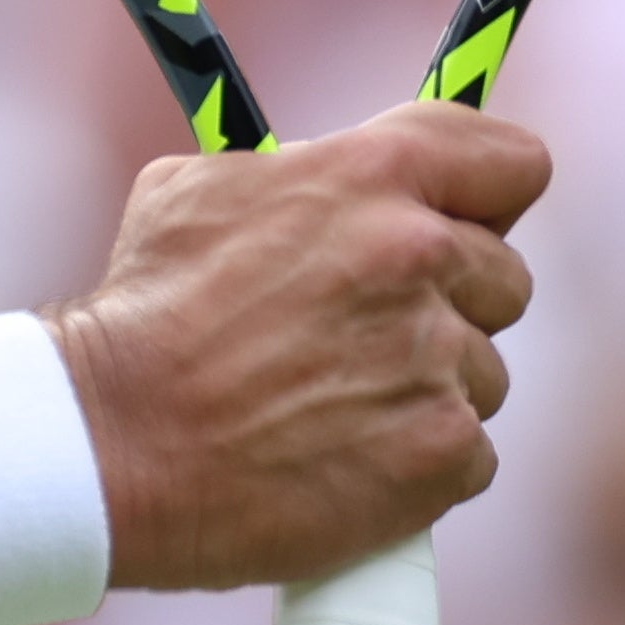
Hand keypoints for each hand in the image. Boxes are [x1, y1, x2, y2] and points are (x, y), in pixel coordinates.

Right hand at [48, 102, 542, 592]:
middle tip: (370, 331)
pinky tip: (345, 457)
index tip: (467, 219)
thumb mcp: (198, 190)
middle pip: (505, 278)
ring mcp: (438, 359)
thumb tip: (343, 171)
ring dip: (428, 388)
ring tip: (333, 404)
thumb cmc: (142, 314)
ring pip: (485, 372)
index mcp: (374, 175)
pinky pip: (470, 454)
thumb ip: (300, 172)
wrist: (111, 443)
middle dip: (451, 302)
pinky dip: (419, 462)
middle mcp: (420, 257)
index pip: (514, 162)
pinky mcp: (441, 452)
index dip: (489, 195)